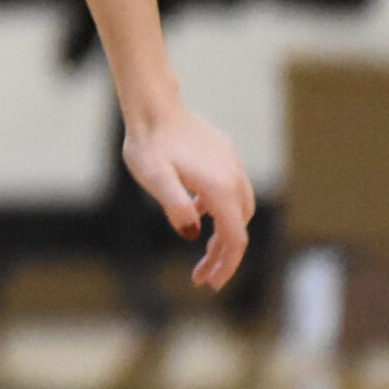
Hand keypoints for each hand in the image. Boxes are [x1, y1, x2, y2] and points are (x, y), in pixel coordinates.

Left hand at [122, 106, 254, 289]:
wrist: (152, 106)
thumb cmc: (149, 143)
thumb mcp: (154, 178)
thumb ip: (176, 207)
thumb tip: (192, 233)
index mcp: (220, 187)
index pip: (235, 237)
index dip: (226, 265)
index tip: (209, 283)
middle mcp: (233, 176)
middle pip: (240, 228)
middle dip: (223, 257)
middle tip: (201, 278)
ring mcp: (231, 164)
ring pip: (239, 210)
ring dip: (224, 235)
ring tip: (201, 252)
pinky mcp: (225, 155)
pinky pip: (232, 192)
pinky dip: (221, 212)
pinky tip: (197, 215)